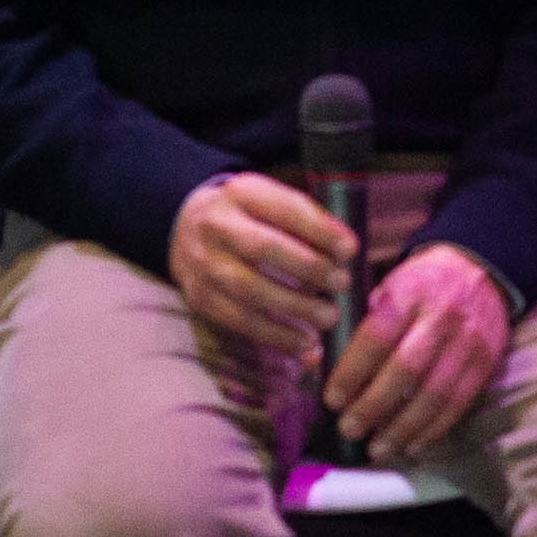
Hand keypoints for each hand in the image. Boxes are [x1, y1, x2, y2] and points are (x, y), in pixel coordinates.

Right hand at [170, 169, 361, 363]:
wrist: (186, 229)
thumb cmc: (249, 218)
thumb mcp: (271, 202)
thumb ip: (306, 221)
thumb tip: (346, 253)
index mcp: (241, 193)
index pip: (284, 209)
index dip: (320, 230)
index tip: (350, 250)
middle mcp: (216, 225)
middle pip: (264, 248)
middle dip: (309, 269)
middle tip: (342, 283)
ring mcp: (204, 263)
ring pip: (250, 290)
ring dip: (295, 308)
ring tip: (329, 317)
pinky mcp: (200, 298)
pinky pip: (240, 321)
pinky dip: (276, 336)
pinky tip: (305, 343)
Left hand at [326, 242, 511, 462]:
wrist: (480, 272)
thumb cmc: (419, 285)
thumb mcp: (384, 289)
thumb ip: (352, 325)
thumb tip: (313, 363)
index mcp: (410, 293)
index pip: (378, 336)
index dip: (352, 371)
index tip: (332, 399)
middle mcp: (442, 317)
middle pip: (407, 369)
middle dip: (374, 405)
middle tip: (349, 429)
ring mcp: (469, 342)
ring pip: (435, 393)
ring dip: (403, 427)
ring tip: (376, 448)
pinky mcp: (485, 363)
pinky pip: (459, 403)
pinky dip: (433, 429)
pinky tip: (411, 444)